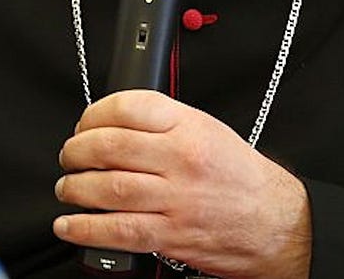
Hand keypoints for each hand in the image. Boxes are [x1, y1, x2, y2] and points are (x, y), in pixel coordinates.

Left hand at [53, 90, 310, 278]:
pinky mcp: (172, 235)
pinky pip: (120, 230)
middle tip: (70, 155)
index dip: (93, 113)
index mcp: (190, 127)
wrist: (276, 222)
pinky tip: (69, 224)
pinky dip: (87, 228)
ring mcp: (176, 200)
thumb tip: (114, 122)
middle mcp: (182, 160)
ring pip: (110, 188)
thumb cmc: (241, 178)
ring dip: (76, 188)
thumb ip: (164, 123)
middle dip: (77, 151)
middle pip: (110, 147)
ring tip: (68, 187)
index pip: (129, 107)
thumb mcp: (209, 130)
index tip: (84, 123)